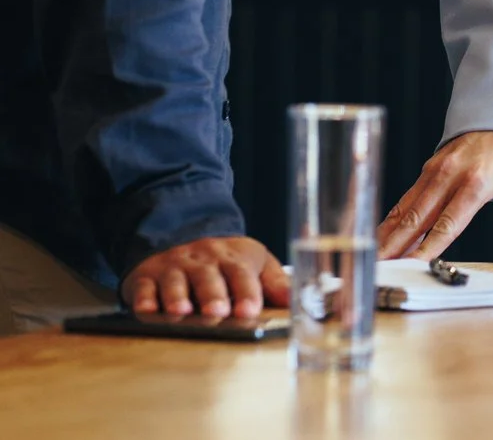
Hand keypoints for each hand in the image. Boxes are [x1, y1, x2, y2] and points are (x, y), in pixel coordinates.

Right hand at [123, 235, 287, 318]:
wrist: (181, 232)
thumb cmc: (224, 259)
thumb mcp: (255, 262)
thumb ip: (274, 283)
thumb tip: (296, 301)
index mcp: (232, 257)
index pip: (242, 273)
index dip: (247, 292)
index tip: (250, 311)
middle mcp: (203, 260)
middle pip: (209, 277)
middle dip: (213, 295)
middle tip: (218, 312)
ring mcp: (174, 266)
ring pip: (175, 281)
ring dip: (178, 296)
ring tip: (182, 311)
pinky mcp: (146, 275)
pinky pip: (144, 286)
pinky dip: (144, 298)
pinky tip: (146, 310)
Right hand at [378, 130, 492, 262]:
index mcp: (476, 185)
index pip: (447, 225)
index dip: (427, 248)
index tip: (412, 268)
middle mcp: (450, 177)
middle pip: (416, 220)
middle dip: (394, 248)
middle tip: (377, 271)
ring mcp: (434, 171)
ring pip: (404, 210)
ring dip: (386, 237)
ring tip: (371, 261)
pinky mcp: (426, 169)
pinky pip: (405, 200)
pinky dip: (390, 221)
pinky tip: (379, 239)